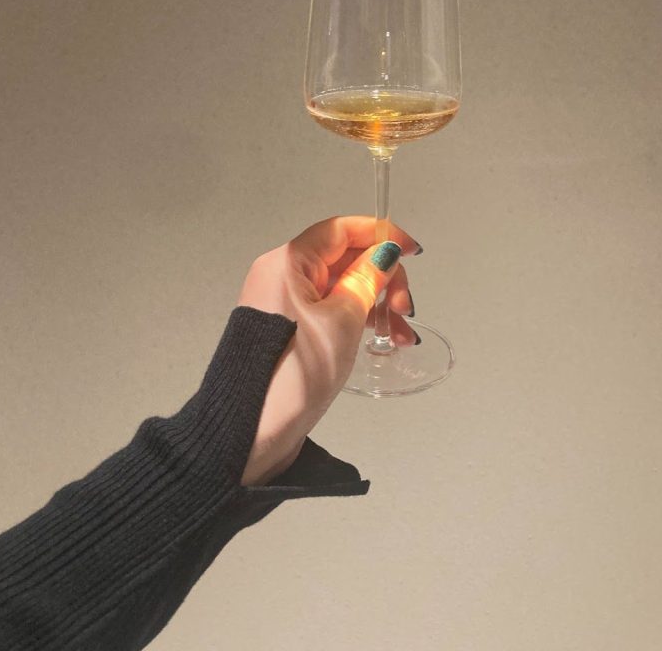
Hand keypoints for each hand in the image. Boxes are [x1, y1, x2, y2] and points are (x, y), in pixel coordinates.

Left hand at [238, 216, 419, 483]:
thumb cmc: (296, 370)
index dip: (379, 234)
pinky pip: (330, 310)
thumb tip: (384, 252)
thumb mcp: (342, 320)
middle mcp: (282, 274)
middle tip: (405, 310)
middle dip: (382, 278)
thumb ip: (366, 280)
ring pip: (341, 286)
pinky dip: (358, 319)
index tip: (412, 252)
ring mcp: (283, 302)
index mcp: (288, 262)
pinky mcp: (288, 329)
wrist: (249, 431)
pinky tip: (383, 340)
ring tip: (400, 335)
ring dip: (376, 303)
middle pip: (344, 258)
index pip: (340, 229)